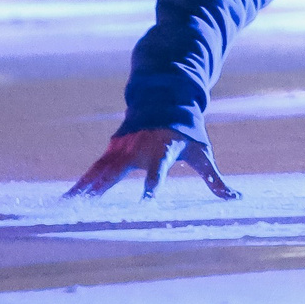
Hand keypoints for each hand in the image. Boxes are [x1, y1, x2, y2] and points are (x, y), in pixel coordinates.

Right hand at [64, 127, 240, 199]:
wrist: (164, 97)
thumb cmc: (187, 131)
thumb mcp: (202, 152)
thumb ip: (214, 179)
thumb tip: (236, 198)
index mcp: (163, 149)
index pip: (158, 171)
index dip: (153, 184)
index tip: (147, 200)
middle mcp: (138, 148)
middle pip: (118, 172)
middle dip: (102, 188)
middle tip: (87, 206)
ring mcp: (122, 147)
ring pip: (100, 171)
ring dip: (84, 188)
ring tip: (67, 206)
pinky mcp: (112, 149)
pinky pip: (94, 169)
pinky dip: (82, 183)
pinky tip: (68, 199)